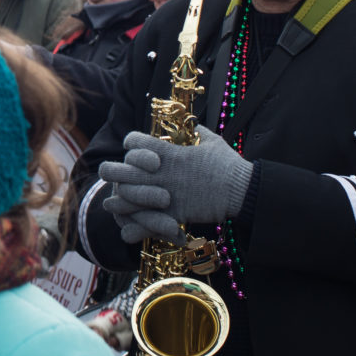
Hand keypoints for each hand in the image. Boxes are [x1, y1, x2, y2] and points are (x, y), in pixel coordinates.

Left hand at [99, 127, 253, 228]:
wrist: (243, 190)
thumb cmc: (229, 165)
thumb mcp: (212, 141)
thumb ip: (197, 132)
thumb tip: (192, 125)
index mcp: (168, 152)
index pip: (132, 141)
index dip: (130, 145)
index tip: (137, 151)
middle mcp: (161, 172)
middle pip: (117, 170)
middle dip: (113, 173)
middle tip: (119, 178)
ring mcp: (165, 194)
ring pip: (123, 198)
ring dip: (120, 201)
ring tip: (123, 203)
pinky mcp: (172, 214)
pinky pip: (143, 225)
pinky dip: (133, 229)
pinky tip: (132, 228)